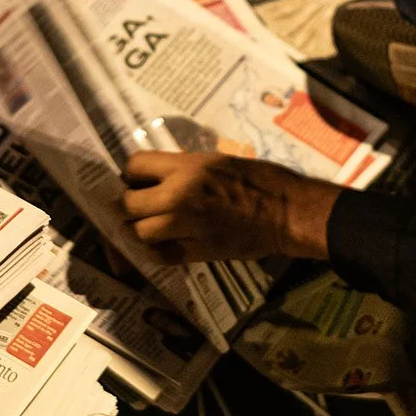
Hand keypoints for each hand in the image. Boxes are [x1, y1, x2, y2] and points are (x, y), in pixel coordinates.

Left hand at [120, 151, 338, 262]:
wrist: (287, 212)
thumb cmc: (260, 179)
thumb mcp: (217, 160)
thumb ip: (184, 168)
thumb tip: (156, 176)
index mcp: (187, 167)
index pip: (134, 166)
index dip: (131, 173)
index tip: (136, 178)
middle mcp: (180, 196)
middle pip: (129, 204)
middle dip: (128, 205)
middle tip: (138, 204)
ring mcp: (187, 226)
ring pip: (140, 232)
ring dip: (142, 229)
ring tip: (151, 224)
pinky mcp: (198, 251)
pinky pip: (161, 255)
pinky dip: (157, 250)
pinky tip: (164, 243)